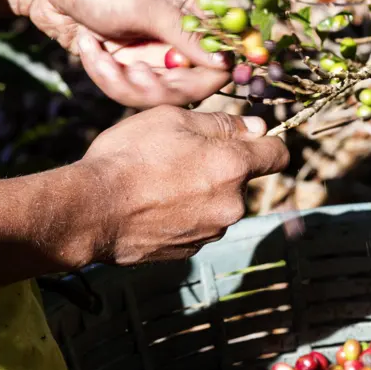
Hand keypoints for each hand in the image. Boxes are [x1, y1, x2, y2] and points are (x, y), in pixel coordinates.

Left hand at [0, 0, 230, 106]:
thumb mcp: (145, 5)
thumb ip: (187, 36)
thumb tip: (227, 63)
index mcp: (190, 12)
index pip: (220, 55)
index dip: (211, 74)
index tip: (186, 79)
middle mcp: (174, 37)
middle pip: (188, 85)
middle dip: (156, 85)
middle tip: (130, 72)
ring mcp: (149, 54)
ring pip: (155, 93)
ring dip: (121, 80)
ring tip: (94, 51)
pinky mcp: (124, 66)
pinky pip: (126, 90)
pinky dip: (103, 73)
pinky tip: (85, 45)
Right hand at [80, 108, 287, 263]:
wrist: (91, 210)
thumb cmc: (129, 157)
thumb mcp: (173, 120)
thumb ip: (222, 123)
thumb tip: (256, 128)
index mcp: (234, 167)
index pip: (278, 154)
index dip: (266, 142)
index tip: (249, 137)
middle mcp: (233, 205)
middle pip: (243, 180)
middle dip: (222, 166)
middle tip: (181, 155)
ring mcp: (213, 231)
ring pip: (220, 203)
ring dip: (202, 191)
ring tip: (160, 181)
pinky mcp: (191, 249)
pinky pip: (199, 224)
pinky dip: (185, 213)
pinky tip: (154, 205)